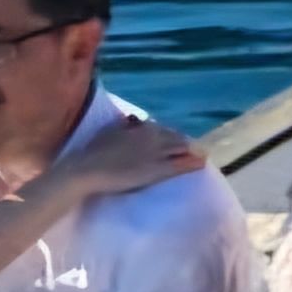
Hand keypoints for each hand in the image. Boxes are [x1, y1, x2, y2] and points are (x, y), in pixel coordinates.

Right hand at [45, 117, 204, 205]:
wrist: (89, 169)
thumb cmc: (94, 152)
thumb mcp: (110, 131)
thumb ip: (124, 126)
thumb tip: (131, 121)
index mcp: (140, 127)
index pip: (161, 128)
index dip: (170, 135)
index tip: (176, 139)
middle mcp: (151, 136)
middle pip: (174, 137)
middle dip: (184, 142)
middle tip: (194, 147)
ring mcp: (155, 153)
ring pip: (180, 149)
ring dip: (192, 151)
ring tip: (203, 154)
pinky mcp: (156, 170)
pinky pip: (179, 165)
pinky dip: (191, 164)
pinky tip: (201, 164)